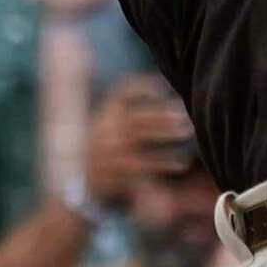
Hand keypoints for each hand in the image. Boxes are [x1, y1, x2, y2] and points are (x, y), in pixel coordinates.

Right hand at [83, 87, 194, 206]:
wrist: (78, 180)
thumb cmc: (104, 144)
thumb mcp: (108, 120)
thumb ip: (129, 106)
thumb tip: (163, 86)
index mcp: (108, 113)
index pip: (123, 93)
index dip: (142, 87)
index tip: (163, 88)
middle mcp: (108, 130)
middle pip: (137, 117)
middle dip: (161, 114)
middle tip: (185, 114)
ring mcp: (111, 151)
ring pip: (140, 139)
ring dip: (165, 133)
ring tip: (188, 130)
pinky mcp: (116, 171)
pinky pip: (143, 165)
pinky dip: (163, 163)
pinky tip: (182, 162)